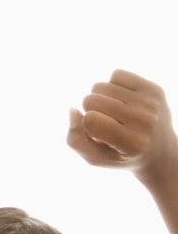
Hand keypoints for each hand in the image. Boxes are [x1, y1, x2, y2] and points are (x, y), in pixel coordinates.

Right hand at [68, 70, 176, 186]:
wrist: (160, 151)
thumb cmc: (120, 155)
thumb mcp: (94, 158)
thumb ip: (75, 139)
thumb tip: (73, 109)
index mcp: (131, 143)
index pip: (91, 119)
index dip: (85, 125)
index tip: (97, 134)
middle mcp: (145, 121)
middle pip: (91, 99)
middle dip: (90, 110)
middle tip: (105, 122)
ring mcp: (151, 103)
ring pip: (100, 86)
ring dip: (100, 98)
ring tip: (113, 112)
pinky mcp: (155, 89)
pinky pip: (117, 75)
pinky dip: (113, 86)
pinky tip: (122, 100)